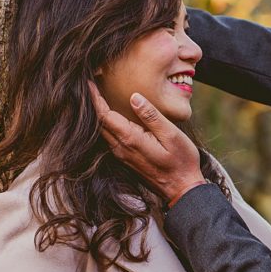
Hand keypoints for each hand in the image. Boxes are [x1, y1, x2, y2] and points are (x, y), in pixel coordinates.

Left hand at [88, 82, 206, 203]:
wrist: (182, 189)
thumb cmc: (181, 160)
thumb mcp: (171, 134)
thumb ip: (151, 116)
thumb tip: (134, 96)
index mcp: (130, 139)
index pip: (104, 115)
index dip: (94, 98)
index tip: (88, 81)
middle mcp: (120, 148)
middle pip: (98, 122)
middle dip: (92, 102)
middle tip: (90, 82)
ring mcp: (121, 154)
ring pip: (101, 130)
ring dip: (97, 112)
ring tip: (95, 94)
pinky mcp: (124, 157)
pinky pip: (108, 137)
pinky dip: (104, 122)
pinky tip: (107, 112)